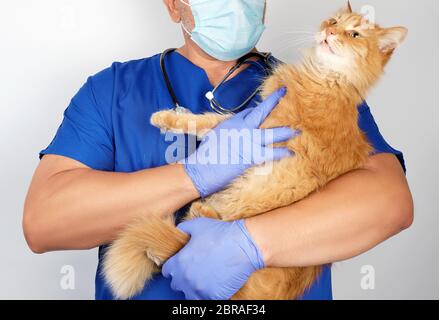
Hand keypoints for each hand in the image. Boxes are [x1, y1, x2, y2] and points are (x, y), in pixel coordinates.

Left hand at [162, 218, 263, 299]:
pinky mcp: (215, 296)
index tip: (181, 264)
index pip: (167, 271)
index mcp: (180, 262)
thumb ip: (183, 229)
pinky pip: (207, 300)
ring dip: (194, 289)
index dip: (174, 266)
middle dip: (183, 278)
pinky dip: (210, 294)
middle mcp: (187, 278)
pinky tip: (215, 285)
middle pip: (177, 285)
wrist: (243, 244)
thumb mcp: (197, 225)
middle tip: (195, 270)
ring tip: (204, 280)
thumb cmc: (221, 233)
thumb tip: (178, 231)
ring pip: (190, 296)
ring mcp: (201, 289)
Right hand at [184, 87, 298, 197]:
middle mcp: (241, 128)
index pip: (249, 112)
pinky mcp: (252, 156)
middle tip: (284, 93)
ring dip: (286, 131)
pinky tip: (291, 153)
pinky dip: (282, 153)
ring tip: (297, 130)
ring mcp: (248, 141)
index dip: (259, 109)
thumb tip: (234, 131)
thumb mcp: (213, 136)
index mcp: (231, 123)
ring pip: (272, 133)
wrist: (202, 169)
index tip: (266, 108)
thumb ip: (226, 130)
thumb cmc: (204, 156)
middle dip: (273, 101)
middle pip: (261, 112)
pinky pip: (272, 153)